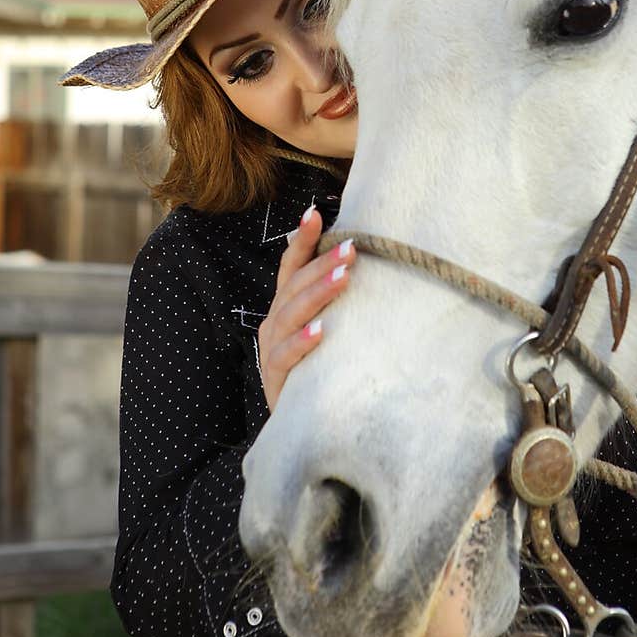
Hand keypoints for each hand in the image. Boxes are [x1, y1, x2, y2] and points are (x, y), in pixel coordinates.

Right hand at [258, 206, 354, 411]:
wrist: (301, 423)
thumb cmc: (319, 368)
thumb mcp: (327, 329)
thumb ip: (334, 302)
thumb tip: (366, 265)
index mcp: (285, 306)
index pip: (290, 267)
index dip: (301, 240)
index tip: (315, 213)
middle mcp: (274, 322)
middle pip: (294, 285)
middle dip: (322, 264)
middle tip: (352, 248)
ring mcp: (271, 349)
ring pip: (289, 314)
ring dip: (317, 294)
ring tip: (343, 279)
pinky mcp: (274, 378)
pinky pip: (284, 356)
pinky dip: (302, 342)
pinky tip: (321, 332)